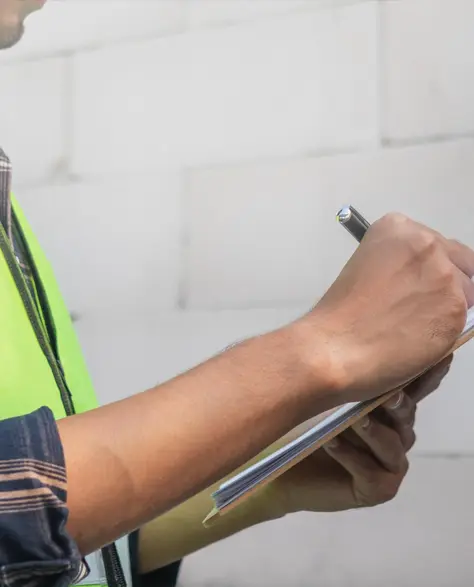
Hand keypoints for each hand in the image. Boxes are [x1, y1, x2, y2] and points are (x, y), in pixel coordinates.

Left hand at [266, 358, 450, 515]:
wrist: (280, 466)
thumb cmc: (304, 424)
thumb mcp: (325, 393)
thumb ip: (347, 374)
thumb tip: (358, 337)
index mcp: (390, 408)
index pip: (414, 388)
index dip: (426, 375)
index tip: (439, 357)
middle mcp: (397, 433)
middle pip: (405, 414)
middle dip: (397, 403)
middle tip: (390, 393)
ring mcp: (391, 462)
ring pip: (391, 443)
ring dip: (372, 431)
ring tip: (355, 421)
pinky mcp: (379, 488)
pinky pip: (369, 471)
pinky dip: (350, 456)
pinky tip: (331, 443)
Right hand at [299, 214, 473, 404]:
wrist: (333, 347)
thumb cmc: (340, 317)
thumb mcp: (366, 268)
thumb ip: (400, 265)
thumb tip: (423, 282)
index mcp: (396, 227)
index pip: (435, 244)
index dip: (429, 269)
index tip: (414, 286)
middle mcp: (424, 242)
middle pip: (459, 262)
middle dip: (446, 285)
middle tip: (418, 309)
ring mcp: (443, 273)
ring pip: (467, 291)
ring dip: (447, 309)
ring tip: (413, 327)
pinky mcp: (456, 305)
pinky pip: (465, 319)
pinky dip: (447, 331)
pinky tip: (418, 338)